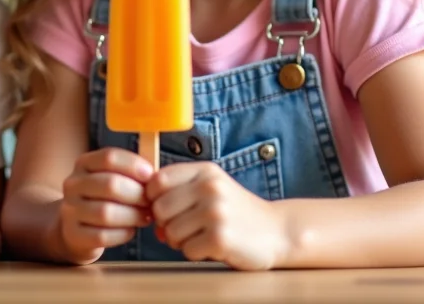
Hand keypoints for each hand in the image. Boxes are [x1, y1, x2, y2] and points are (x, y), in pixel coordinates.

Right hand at [58, 147, 153, 263]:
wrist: (76, 229)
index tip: (150, 175)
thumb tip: (156, 177)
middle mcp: (72, 184)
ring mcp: (70, 210)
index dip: (134, 165)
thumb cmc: (104, 200)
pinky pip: (103, 235)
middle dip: (137, 194)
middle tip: (151, 202)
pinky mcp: (73, 234)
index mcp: (84, 164)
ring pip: (106, 212)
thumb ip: (131, 174)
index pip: (109, 157)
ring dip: (133, 215)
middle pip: (110, 184)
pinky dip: (123, 233)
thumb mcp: (112, 179)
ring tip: (145, 217)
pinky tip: (131, 230)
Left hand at [146, 162, 289, 269]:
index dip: (154, 199)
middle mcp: (210, 187)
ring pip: (171, 232)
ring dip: (181, 241)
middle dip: (166, 224)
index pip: (157, 181)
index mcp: (204, 171)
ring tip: (201, 237)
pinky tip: (212, 247)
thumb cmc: (235, 212)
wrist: (277, 232)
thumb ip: (177, 192)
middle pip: (160, 209)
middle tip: (185, 229)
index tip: (167, 209)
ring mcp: (216, 212)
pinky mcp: (221, 238)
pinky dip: (195, 253)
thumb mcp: (210, 189)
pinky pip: (187, 250)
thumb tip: (146, 211)